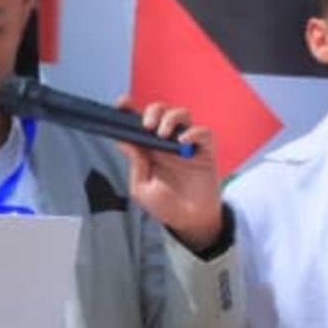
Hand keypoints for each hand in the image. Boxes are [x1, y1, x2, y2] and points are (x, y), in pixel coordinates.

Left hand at [113, 98, 222, 250]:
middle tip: (147, 126)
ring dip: (170, 118)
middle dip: (153, 111)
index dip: (130, 110)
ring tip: (163, 134)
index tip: (122, 104)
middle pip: (161, 111)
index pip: (138, 122)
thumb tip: (124, 141)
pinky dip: (193, 132)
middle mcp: (167, 142)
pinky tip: (183, 142)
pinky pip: (203, 132)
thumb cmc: (166, 206)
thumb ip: (135, 164)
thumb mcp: (142, 189)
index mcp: (149, 149)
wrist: (190, 223)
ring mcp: (187, 144)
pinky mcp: (205, 151)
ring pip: (182, 114)